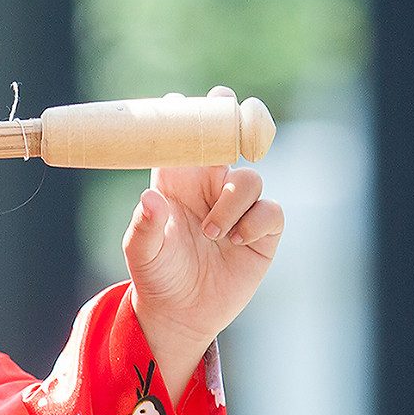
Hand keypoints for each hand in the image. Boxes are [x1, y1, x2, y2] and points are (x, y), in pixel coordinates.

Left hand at [124, 97, 281, 397]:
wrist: (180, 315)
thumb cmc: (157, 275)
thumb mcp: (142, 253)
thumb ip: (146, 226)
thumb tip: (151, 199)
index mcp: (177, 183)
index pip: (184, 141)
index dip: (187, 116)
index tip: (184, 99)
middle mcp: (210, 188)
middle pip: (227, 141)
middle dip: (232, 118)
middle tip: (228, 104)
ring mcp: (238, 208)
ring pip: (250, 178)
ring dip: (233, 201)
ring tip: (213, 233)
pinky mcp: (261, 233)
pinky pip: (271, 211)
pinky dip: (256, 222)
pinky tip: (237, 241)